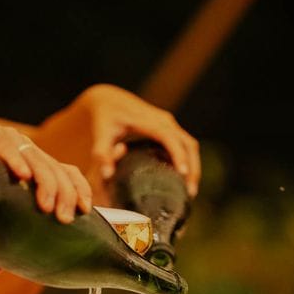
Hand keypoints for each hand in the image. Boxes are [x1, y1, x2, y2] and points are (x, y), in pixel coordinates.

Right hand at [0, 119, 91, 222]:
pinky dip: (15, 161)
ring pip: (37, 160)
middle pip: (57, 169)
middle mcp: (24, 151)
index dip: (79, 190)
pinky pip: (6, 147)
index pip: (66, 173)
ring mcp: (7, 142)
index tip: (85, 212)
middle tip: (65, 218)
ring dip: (46, 183)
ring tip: (47, 206)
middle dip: (67, 194)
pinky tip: (23, 177)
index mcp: (30, 166)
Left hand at [73, 84, 200, 196]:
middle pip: (188, 143)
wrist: (108, 100)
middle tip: (190, 193)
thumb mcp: (100, 134)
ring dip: (193, 166)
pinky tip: (183, 180)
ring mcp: (169, 124)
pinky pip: (184, 145)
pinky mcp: (169, 129)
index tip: (183, 174)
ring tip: (190, 191)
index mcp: (149, 121)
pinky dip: (188, 161)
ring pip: (190, 145)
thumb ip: (102, 153)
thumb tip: (107, 174)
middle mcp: (164, 121)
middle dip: (192, 167)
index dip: (178, 155)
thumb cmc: (104, 118)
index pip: (169, 138)